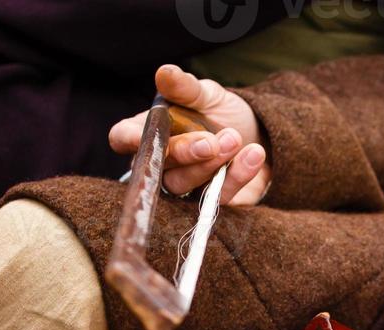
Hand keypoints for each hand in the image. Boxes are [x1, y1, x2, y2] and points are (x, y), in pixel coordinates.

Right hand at [109, 64, 270, 205]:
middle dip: (185, 152)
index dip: (129, 139)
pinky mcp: (212, 202)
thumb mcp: (206, 94)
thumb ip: (185, 88)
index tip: (142, 136)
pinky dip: (238, 174)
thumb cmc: (220, 113)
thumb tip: (165, 72)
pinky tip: (254, 153)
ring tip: (235, 139)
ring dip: (212, 164)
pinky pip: (218, 196)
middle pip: (160, 166)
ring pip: (185, 185)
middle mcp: (163, 163)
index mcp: (150, 131)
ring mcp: (186, 185)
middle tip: (211, 140)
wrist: (260, 135)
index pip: (124, 138)